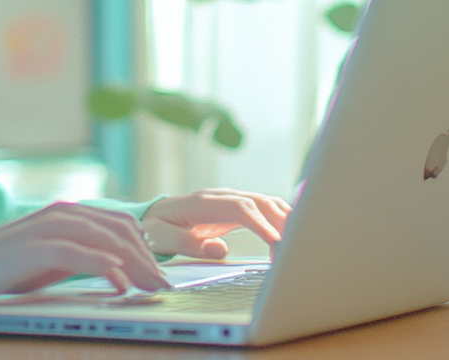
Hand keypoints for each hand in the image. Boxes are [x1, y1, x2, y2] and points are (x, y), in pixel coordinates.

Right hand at [0, 202, 171, 296]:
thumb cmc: (17, 264)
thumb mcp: (60, 256)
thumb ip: (89, 252)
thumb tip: (127, 265)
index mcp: (73, 212)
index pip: (123, 223)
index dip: (148, 248)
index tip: (162, 273)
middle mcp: (65, 213)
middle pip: (120, 230)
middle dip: (146, 258)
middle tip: (161, 284)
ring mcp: (50, 227)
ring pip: (104, 239)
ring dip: (132, 263)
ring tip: (149, 285)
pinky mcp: (36, 247)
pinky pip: (77, 253)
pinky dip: (101, 265)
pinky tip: (118, 280)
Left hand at [141, 188, 291, 259]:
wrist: (153, 217)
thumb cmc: (155, 227)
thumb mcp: (161, 237)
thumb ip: (186, 244)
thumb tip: (220, 249)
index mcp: (202, 203)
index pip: (239, 207)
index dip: (260, 223)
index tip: (276, 242)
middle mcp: (220, 197)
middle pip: (258, 202)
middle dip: (279, 223)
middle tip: (292, 250)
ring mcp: (229, 200)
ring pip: (265, 203)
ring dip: (283, 221)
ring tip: (295, 246)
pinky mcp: (236, 209)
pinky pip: (263, 210)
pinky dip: (279, 221)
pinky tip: (289, 237)